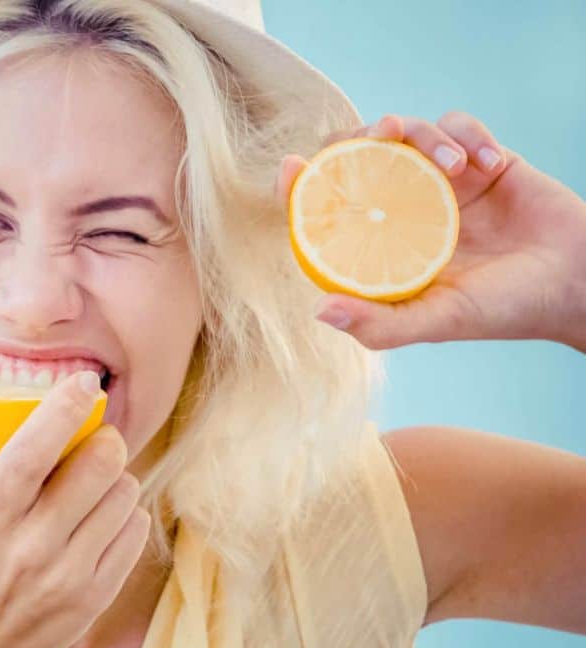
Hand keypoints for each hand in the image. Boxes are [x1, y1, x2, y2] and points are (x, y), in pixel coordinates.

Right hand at [0, 371, 149, 647]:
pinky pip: (135, 530)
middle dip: (106, 440)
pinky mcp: (97, 595)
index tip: (85, 382)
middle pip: (96, 467)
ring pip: (123, 495)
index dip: (64, 410)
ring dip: (117, 479)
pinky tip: (101, 520)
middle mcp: (31, 546)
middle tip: (97, 439)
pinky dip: (125, 515)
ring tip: (95, 485)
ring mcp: (68, 574)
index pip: (32, 451)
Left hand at [275, 112, 585, 350]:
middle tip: (379, 137)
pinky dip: (469, 135)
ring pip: (408, 132)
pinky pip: (459, 126)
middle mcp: (403, 208)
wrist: (576, 284)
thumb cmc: (502, 309)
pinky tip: (488, 165)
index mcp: (382, 243)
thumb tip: (319, 311)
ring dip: (425, 137)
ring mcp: (440, 182)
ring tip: (454, 166)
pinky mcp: (480, 160)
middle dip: (358, 139)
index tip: (288, 167)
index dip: (301, 187)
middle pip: (358, 156)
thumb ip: (380, 324)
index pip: (327, 209)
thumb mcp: (437, 321)